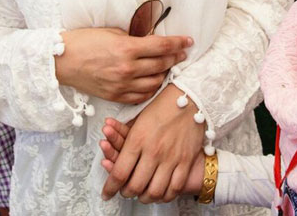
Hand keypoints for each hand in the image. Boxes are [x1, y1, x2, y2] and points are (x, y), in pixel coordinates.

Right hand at [54, 28, 191, 104]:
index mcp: (127, 49)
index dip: (178, 43)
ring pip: (155, 83)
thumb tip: (152, 39)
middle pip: (162, 64)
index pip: (162, 46)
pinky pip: (141, 96)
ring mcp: (122, 85)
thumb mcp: (112, 32)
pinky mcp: (116, 96)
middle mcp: (127, 69)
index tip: (189, 41)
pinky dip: (150, 89)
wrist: (62, 61)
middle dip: (175, 58)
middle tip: (182, 53)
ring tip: (167, 67)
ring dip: (164, 74)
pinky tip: (152, 81)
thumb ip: (134, 38)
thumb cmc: (85, 41)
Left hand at [100, 84, 204, 202]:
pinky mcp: (186, 161)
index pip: (119, 172)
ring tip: (140, 195)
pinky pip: (174, 188)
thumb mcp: (138, 121)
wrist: (190, 99)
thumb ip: (126, 141)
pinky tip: (160, 194)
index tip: (106, 193)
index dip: (110, 187)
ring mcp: (170, 158)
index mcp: (137, 139)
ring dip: (144, 197)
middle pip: (135, 186)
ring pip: (154, 191)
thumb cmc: (162, 107)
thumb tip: (114, 159)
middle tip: (124, 192)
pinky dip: (165, 196)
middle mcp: (153, 151)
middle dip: (126, 193)